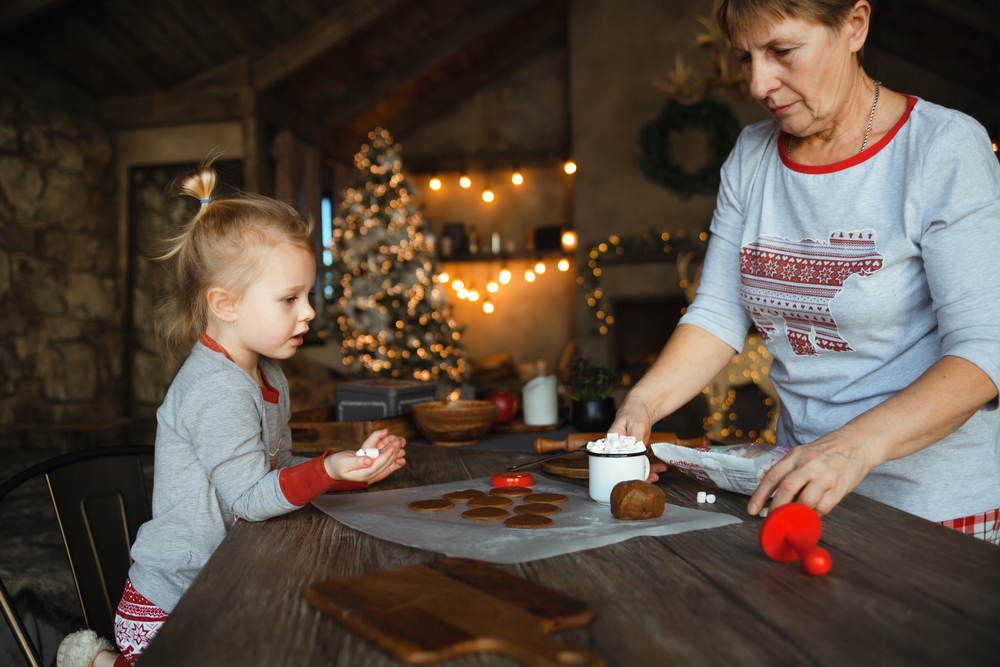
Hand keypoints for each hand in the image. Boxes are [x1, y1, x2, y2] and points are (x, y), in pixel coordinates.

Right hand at [324, 429, 406, 482]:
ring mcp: (372, 471)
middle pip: (385, 464)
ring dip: (393, 453)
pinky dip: (392, 457)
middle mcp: (370, 474)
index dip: (387, 455)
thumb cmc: (337, 464)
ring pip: (386, 463)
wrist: (335, 468)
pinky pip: (384, 463)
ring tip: (399, 443)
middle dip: (393, 453)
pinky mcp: (373, 467)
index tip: (393, 446)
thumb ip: (357, 462)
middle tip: (399, 442)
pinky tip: (398, 452)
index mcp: (363, 474)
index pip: (379, 464)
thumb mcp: (345, 462)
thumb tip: (369, 461)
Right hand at [609, 396, 666, 481]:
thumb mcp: (636, 424)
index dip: (620, 470)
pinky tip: (660, 469)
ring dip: (644, 473)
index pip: (612, 458)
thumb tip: (633, 449)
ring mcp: (626, 451)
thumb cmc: (633, 412)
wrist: (640, 408)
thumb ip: (634, 437)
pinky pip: (641, 462)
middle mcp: (617, 448)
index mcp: (612, 441)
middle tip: (646, 480)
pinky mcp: (635, 452)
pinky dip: (650, 467)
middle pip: (623, 466)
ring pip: (633, 466)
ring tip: (655, 477)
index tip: (631, 476)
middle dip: (634, 475)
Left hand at [747, 427, 877, 516]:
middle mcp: (809, 464)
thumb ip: (789, 472)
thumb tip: (772, 496)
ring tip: (795, 516)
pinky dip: (815, 514)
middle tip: (773, 519)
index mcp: (795, 456)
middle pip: (786, 489)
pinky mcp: (840, 487)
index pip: (772, 476)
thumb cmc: (825, 452)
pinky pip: (824, 507)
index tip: (752, 510)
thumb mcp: (802, 454)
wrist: (857, 444)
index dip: (759, 495)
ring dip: (798, 513)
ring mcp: (825, 476)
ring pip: (806, 501)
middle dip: (777, 508)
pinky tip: (812, 513)